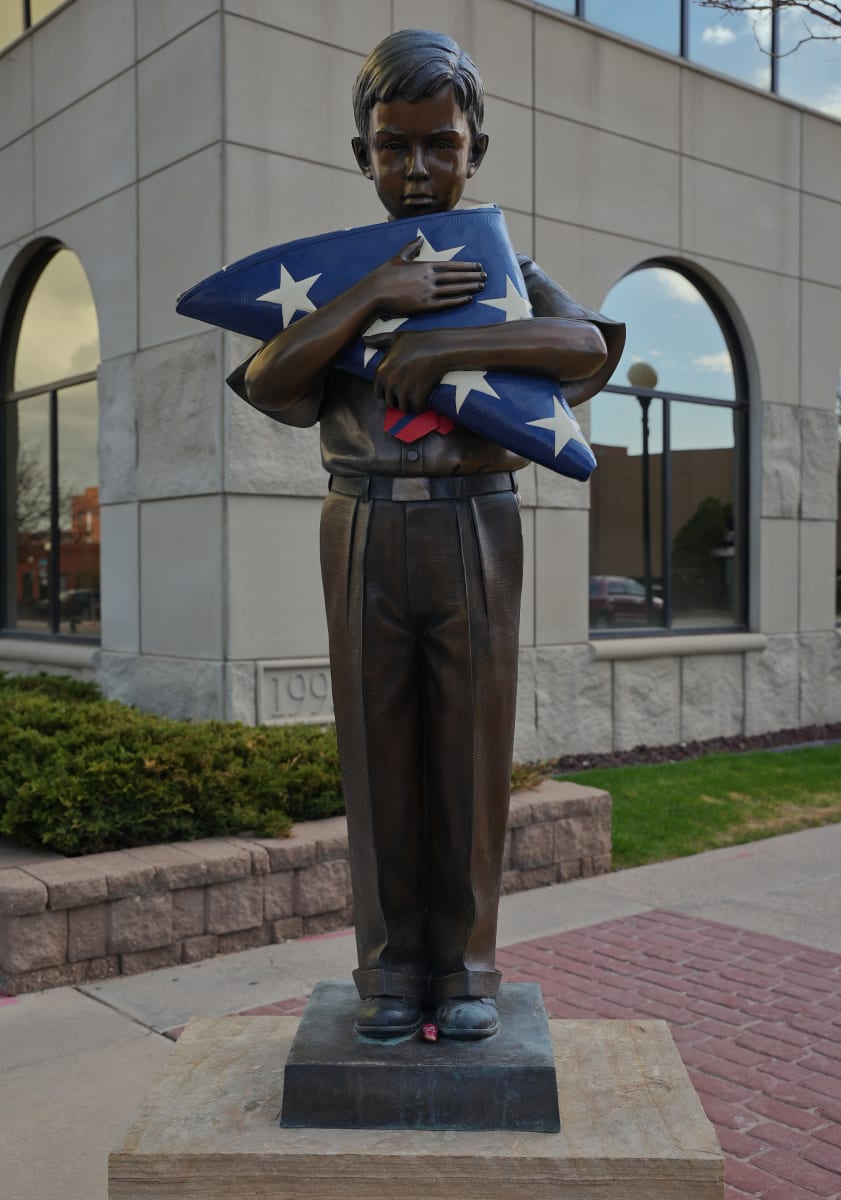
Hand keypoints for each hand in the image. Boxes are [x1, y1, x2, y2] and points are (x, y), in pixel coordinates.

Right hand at [366, 236, 485, 315]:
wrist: (374, 293)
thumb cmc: (383, 275)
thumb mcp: (398, 257)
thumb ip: (411, 248)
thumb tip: (419, 239)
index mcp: (424, 266)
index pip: (451, 265)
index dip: (466, 266)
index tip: (478, 266)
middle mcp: (429, 278)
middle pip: (456, 277)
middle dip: (472, 276)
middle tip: (486, 276)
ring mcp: (428, 293)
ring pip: (454, 289)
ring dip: (469, 287)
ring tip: (482, 286)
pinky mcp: (424, 306)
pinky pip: (446, 303)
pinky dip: (458, 301)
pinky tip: (468, 298)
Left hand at [373, 329, 452, 412]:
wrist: (440, 347)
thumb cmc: (418, 341)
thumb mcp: (396, 337)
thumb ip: (378, 341)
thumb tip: (364, 340)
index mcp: (381, 371)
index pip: (378, 394)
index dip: (388, 394)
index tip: (399, 390)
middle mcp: (389, 381)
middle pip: (390, 402)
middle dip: (399, 401)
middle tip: (411, 394)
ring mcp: (403, 389)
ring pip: (404, 408)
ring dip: (411, 406)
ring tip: (418, 398)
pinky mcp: (417, 395)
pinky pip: (417, 408)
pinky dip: (422, 407)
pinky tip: (426, 400)